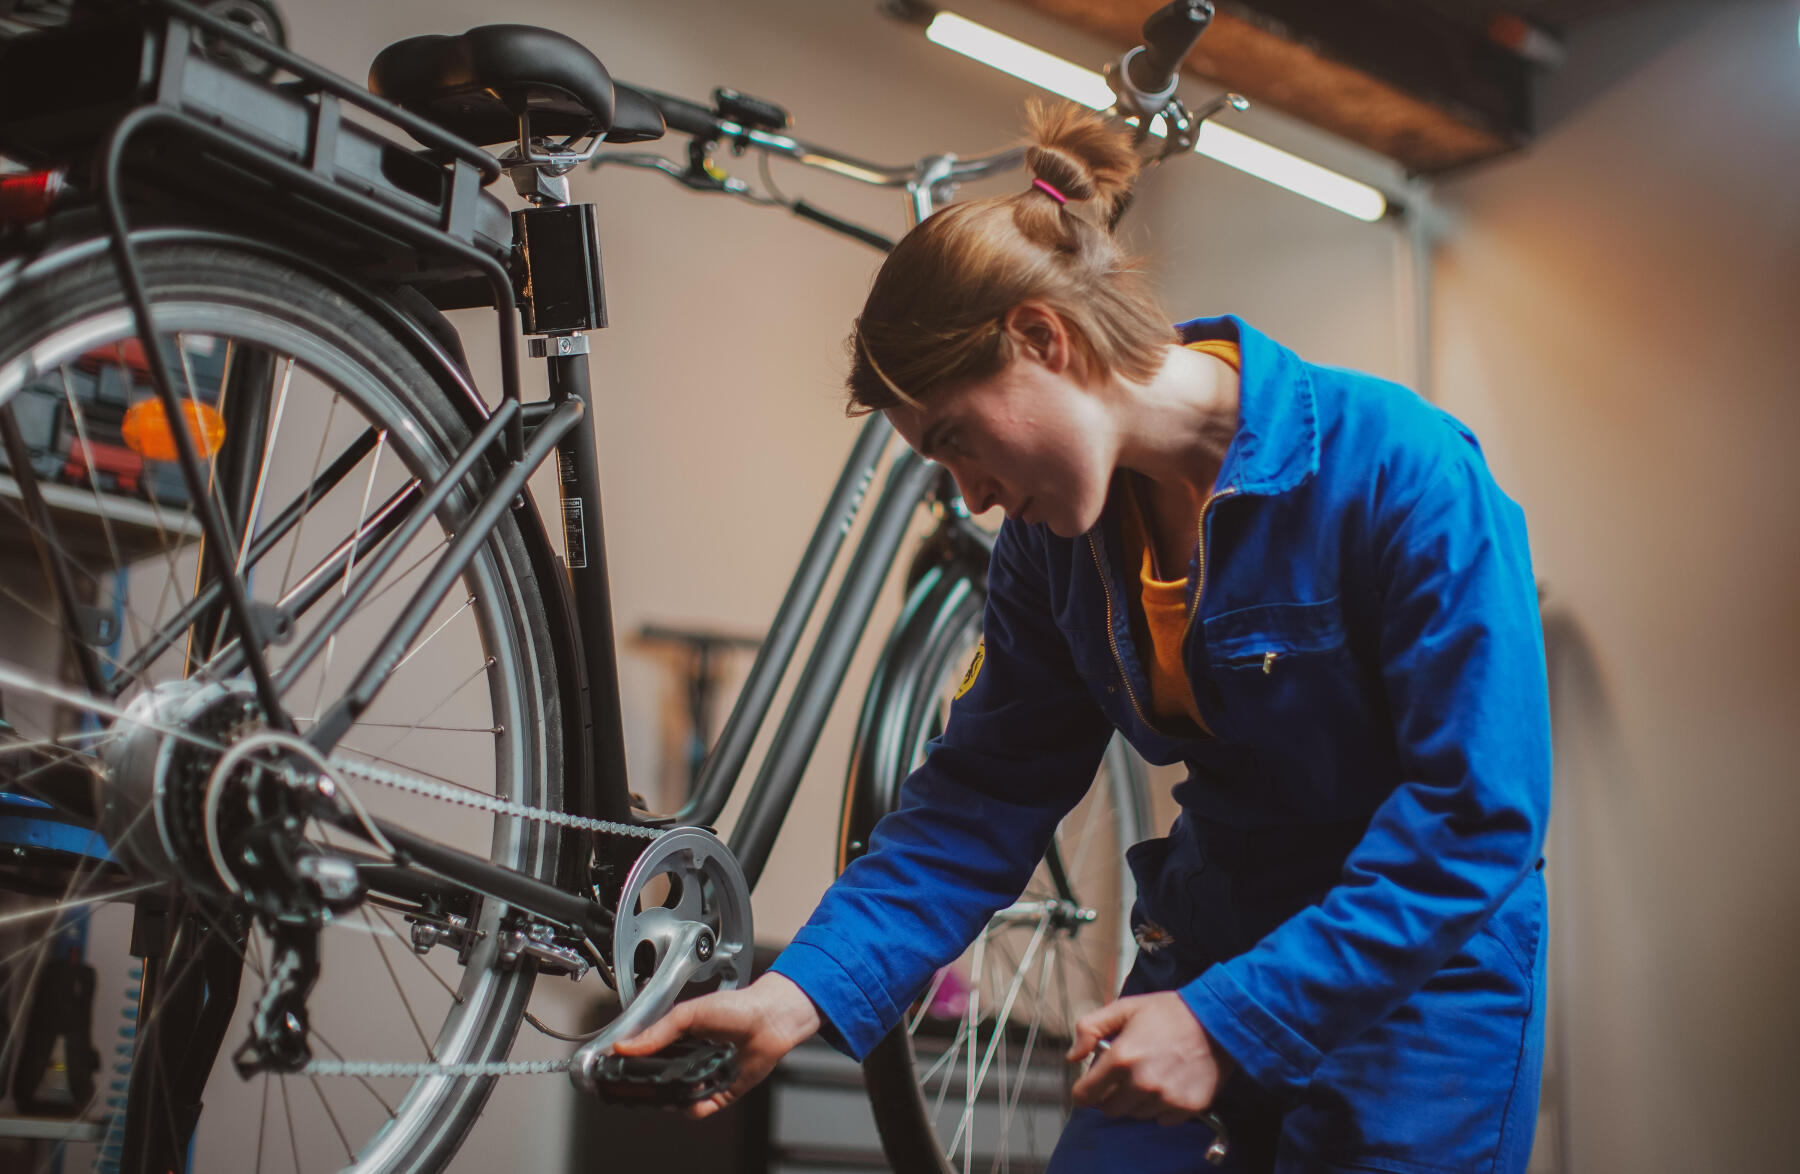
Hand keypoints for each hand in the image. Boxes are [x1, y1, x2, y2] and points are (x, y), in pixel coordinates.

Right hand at [611, 971, 821, 1118]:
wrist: (770, 1018)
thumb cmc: (737, 1007)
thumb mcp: (689, 1013)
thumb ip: (658, 1031)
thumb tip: (626, 1046)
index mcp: (679, 1040)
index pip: (648, 1057)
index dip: (634, 1065)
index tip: (619, 1069)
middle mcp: (690, 1060)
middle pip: (661, 1082)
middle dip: (652, 1085)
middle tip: (645, 1083)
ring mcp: (705, 1077)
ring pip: (678, 1098)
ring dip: (675, 1095)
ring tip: (679, 1082)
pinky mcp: (721, 1092)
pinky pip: (700, 1108)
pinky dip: (695, 1105)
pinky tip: (696, 1094)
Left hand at [1065, 992, 1233, 1125]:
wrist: (1217, 1020)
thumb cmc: (1168, 1012)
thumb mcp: (1124, 1008)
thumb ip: (1090, 1028)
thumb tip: (1073, 1057)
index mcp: (1121, 1058)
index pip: (1085, 1095)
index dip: (1085, 1090)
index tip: (1091, 1085)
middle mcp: (1141, 1083)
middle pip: (1109, 1109)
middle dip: (1111, 1094)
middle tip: (1125, 1075)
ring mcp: (1165, 1098)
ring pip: (1136, 1114)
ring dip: (1137, 1101)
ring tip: (1151, 1075)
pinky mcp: (1186, 1108)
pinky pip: (1162, 1119)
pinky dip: (1161, 1107)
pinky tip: (1169, 1084)